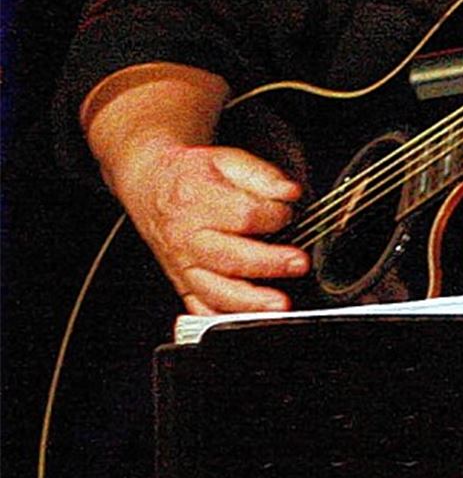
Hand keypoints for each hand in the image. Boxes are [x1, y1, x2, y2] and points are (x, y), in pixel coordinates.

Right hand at [117, 141, 306, 314]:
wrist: (150, 184)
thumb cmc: (189, 174)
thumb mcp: (225, 159)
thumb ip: (261, 175)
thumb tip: (289, 193)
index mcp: (197, 200)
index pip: (243, 215)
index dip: (273, 216)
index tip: (287, 214)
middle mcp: (187, 236)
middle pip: (231, 257)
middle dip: (269, 263)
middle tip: (298, 264)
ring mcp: (182, 263)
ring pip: (214, 290)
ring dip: (249, 301)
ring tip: (278, 304)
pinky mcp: (180, 281)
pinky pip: (198, 307)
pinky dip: (220, 318)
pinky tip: (245, 318)